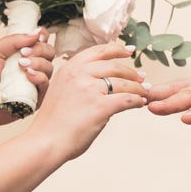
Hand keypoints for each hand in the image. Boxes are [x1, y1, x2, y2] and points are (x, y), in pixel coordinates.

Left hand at [0, 30, 57, 130]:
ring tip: (21, 66)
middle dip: (39, 49)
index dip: (42, 36)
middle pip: (49, 52)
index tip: (37, 37)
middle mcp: (30, 66)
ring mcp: (34, 82)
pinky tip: (28, 75)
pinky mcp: (36, 98)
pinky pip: (46, 85)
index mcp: (21, 54)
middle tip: (23, 53)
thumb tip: (36, 33)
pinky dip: (39, 77)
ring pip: (49, 67)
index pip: (41, 41)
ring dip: (38, 63)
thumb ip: (14, 40)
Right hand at [28, 43, 146, 160]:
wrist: (46, 141)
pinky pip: (126, 99)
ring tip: (144, 92)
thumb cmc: (53, 123)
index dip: (116, 50)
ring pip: (123, 83)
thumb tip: (101, 85)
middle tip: (141, 76)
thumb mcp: (61, 91)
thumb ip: (78, 83)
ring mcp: (90, 90)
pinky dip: (136, 101)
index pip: (98, 52)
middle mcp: (79, 75)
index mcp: (69, 69)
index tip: (129, 50)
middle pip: (114, 66)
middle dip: (131, 71)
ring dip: (137, 88)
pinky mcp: (100, 107)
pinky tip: (139, 103)